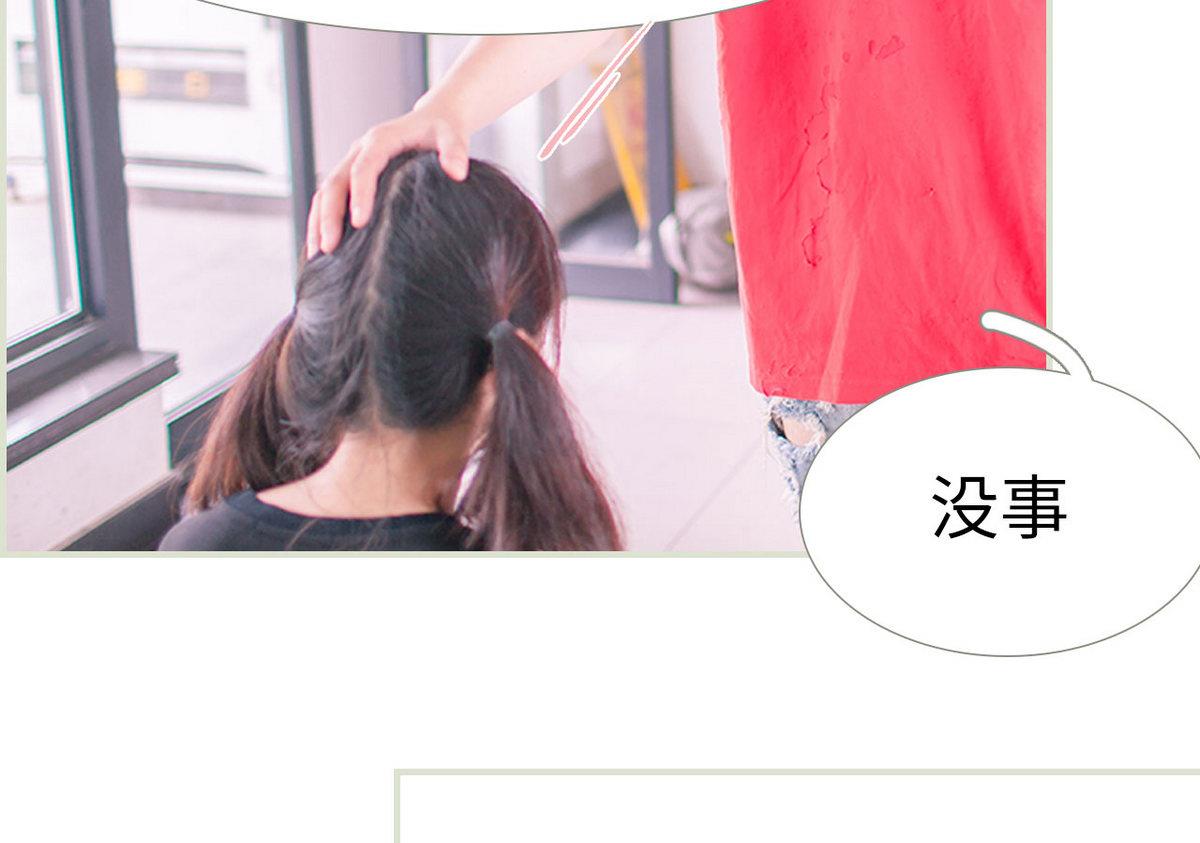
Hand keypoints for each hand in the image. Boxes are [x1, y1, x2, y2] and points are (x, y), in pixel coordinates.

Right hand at [306, 105, 469, 256]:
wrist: (433, 120)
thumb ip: (455, 151)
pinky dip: (322, 219)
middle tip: (330, 248)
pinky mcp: (352, 176)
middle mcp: (360, 150)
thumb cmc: (442, 130)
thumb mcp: (453, 135)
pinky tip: (322, 246)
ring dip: (319, 221)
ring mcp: (352, 162)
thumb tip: (457, 173)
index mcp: (381, 140)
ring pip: (326, 191)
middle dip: (329, 216)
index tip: (359, 222)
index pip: (364, 167)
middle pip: (335, 182)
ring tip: (318, 255)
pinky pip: (330, 197)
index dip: (359, 194)